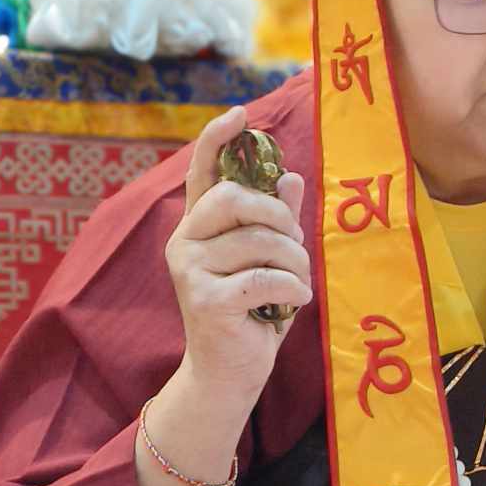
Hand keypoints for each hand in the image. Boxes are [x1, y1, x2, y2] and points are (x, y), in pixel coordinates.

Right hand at [166, 105, 310, 400]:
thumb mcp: (270, 260)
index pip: (202, 170)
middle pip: (236, 197)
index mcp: (198, 225)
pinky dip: (293, 288)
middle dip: (279, 217)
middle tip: (296, 243)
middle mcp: (185, 241)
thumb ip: (278, 220)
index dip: (217, 137)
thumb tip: (291, 175)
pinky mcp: (206, 300)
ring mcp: (190, 270)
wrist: (230, 372)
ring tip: (299, 281)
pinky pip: (265, 277)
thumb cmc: (253, 312)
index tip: (243, 114)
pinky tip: (294, 301)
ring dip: (296, 260)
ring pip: (259, 240)